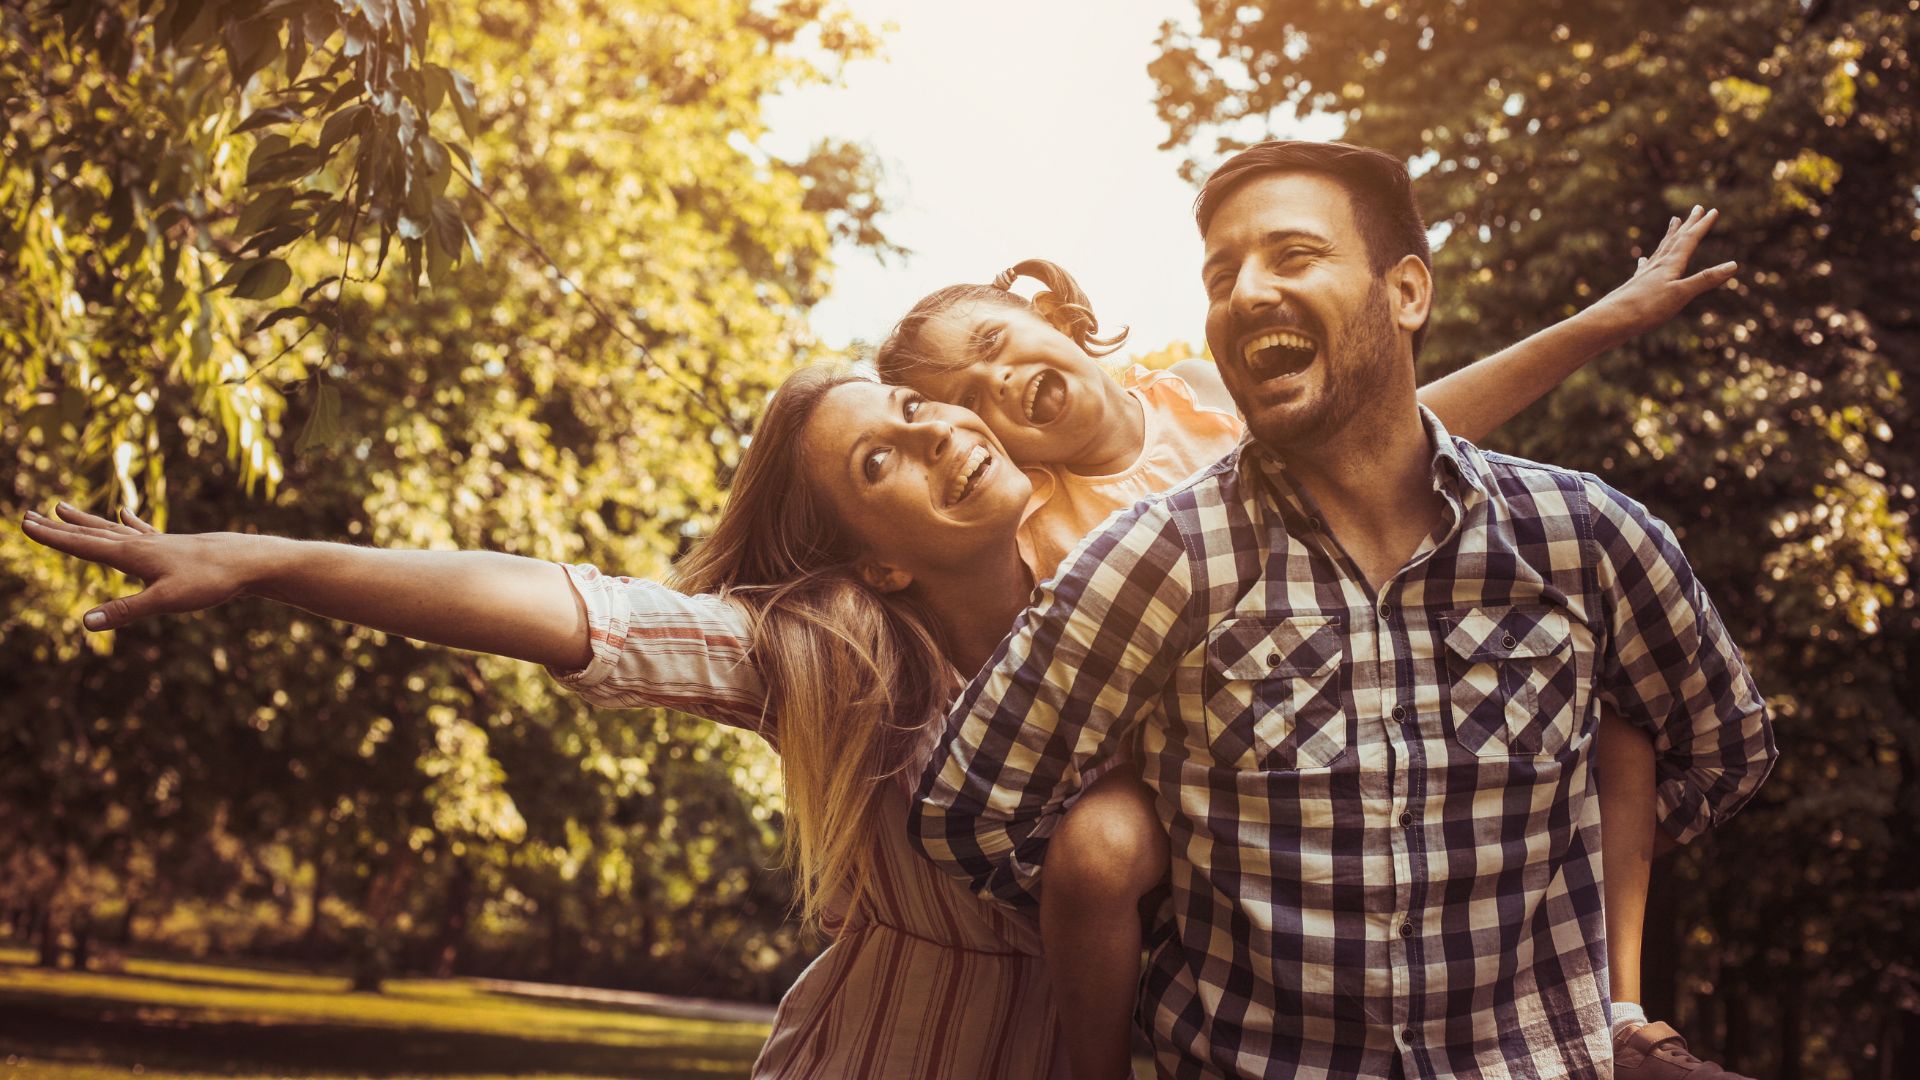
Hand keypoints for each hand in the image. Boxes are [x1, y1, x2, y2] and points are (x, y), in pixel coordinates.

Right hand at [20, 503, 255, 630]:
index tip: (25, 524)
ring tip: (62, 507)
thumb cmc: (210, 581)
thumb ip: (125, 611)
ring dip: (85, 520)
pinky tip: (125, 512)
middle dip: (59, 527)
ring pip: (111, 528)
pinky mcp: (173, 545)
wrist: (247, 562)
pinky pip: (143, 530)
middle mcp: (139, 543)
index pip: (82, 545)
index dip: (53, 537)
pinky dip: (129, 521)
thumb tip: (85, 622)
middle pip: (91, 533)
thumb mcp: (165, 601)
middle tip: (29, 514)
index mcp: (132, 555)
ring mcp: (156, 542)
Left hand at [1594, 205, 1737, 337]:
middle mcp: (1656, 265)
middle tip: (1696, 208)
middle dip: (1688, 224)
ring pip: (1661, 250)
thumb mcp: (1680, 294)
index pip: (1689, 240)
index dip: (1702, 225)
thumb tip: (1733, 265)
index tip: (1712, 210)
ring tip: (1673, 223)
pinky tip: (1643, 260)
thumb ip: (1705, 280)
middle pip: (1675, 240)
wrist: (1609, 321)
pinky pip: (1645, 267)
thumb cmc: (1645, 308)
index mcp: (1670, 265)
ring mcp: (1644, 275)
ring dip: (1670, 236)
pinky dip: (1648, 260)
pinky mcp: (1634, 287)